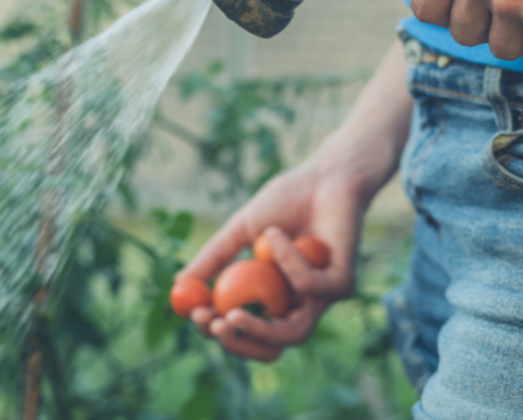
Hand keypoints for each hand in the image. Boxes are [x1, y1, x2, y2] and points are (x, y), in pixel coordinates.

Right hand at [177, 163, 364, 361]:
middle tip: (215, 324)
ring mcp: (324, 298)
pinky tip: (275, 233)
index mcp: (276, 297)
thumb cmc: (287, 200)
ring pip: (293, 334)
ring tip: (232, 310)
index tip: (196, 315)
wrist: (325, 175)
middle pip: (271, 348)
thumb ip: (214, 258)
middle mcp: (302, 305)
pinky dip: (285, 260)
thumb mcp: (240, 230)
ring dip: (259, 326)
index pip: (248, 330)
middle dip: (239, 341)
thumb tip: (180, 285)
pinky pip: (307, 286)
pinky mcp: (342, 284)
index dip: (221, 331)